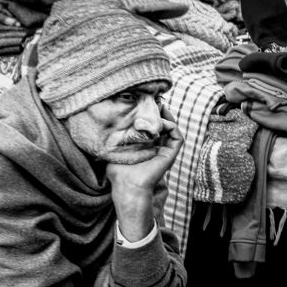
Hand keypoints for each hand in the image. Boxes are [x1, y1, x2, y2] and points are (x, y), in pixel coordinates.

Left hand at [107, 106, 182, 240]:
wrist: (128, 185)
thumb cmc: (119, 171)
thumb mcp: (115, 150)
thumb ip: (116, 139)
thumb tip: (109, 124)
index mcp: (145, 147)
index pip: (151, 127)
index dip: (150, 116)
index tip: (145, 104)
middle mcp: (156, 148)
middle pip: (163, 126)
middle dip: (160, 113)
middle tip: (156, 101)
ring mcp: (164, 151)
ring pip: (172, 129)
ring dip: (168, 117)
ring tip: (160, 108)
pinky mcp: (170, 154)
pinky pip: (177, 137)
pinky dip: (173, 127)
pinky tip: (163, 122)